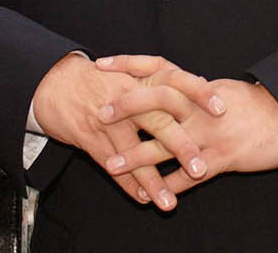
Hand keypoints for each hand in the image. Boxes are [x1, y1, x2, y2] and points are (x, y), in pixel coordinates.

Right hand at [31, 53, 224, 209]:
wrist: (55, 82)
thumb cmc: (100, 79)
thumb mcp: (131, 73)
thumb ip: (161, 84)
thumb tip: (199, 89)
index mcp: (141, 78)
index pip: (177, 81)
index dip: (199, 94)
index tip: (222, 109)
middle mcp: (128, 98)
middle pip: (159, 122)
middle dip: (181, 147)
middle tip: (201, 168)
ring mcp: (109, 120)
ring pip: (135, 153)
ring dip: (153, 180)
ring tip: (169, 203)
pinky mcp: (90, 138)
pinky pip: (112, 166)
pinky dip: (127, 184)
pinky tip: (142, 199)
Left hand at [96, 56, 277, 196]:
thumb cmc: (256, 104)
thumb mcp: (223, 89)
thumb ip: (195, 91)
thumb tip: (173, 86)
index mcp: (199, 87)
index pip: (159, 67)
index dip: (130, 64)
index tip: (103, 64)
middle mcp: (201, 108)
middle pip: (159, 101)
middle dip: (128, 107)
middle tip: (100, 112)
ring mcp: (210, 134)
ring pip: (167, 144)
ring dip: (137, 156)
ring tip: (112, 164)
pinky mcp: (222, 158)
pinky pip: (189, 176)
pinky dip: (169, 187)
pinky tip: (150, 197)